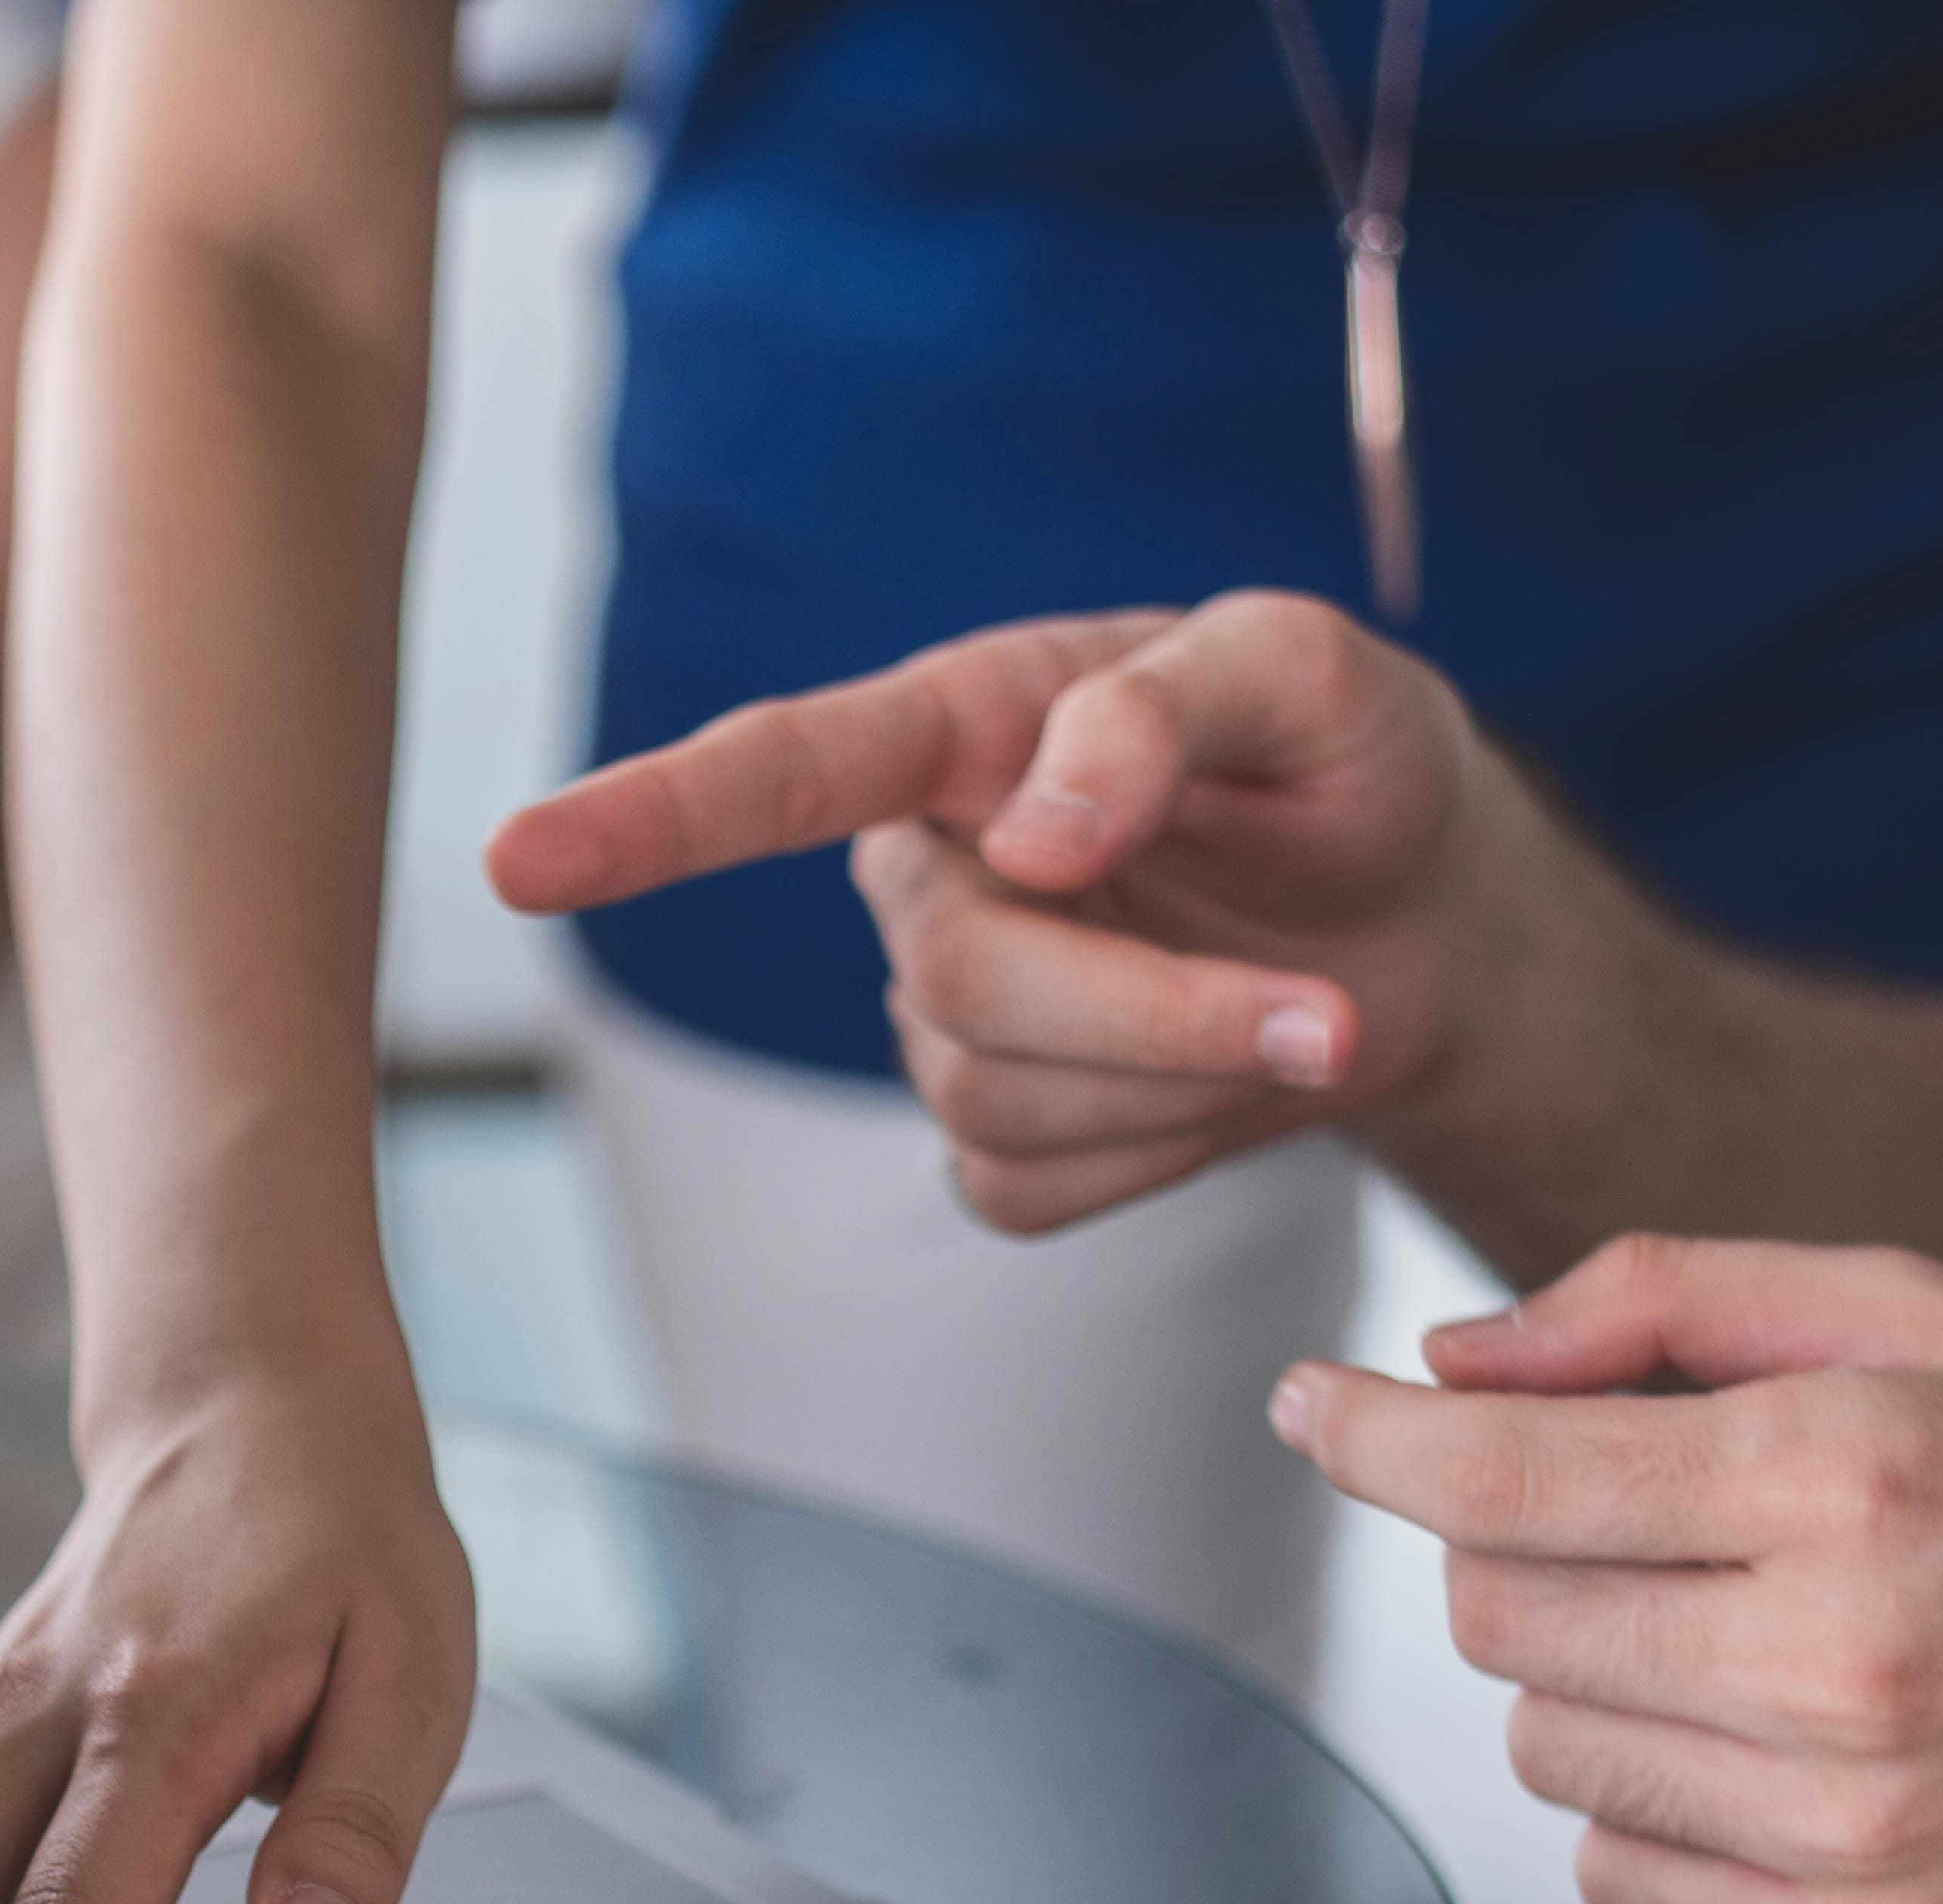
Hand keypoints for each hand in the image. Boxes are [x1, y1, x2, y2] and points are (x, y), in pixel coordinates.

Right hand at [488, 592, 1601, 1234]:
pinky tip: (1218, 1085)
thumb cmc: (1349, 767)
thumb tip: (1034, 835)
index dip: (640, 822)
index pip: (775, 772)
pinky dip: (1162, 1157)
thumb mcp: (1309, 676)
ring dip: (1182, 1079)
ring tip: (1303, 1014)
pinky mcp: (1003, 1138)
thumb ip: (1166, 709)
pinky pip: (1031, 1188)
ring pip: (996, 1099)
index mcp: (965, 728)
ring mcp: (951, 1016)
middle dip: (1152, 1014)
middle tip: (1326, 1015)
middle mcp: (928, 872)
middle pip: (958, 982)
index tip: (516, 861)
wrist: (1427, 925)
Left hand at [1269, 1234, 1942, 1903]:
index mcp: (1844, 1478)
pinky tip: (1764, 1740)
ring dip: (1588, 1674)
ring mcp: (1847, 1826)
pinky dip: (1646, 1805)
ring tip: (1738, 1627)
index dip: (1368, 1439)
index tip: (1310, 1408)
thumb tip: (1452, 1362)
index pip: (1500, 1477)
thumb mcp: (1921, 1312)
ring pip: (1542, 1745)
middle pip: (1499, 1612)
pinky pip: (1618, 1875)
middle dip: (1518, 1546)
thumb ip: (1663, 1301)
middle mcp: (1835, 1662)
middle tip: (1637, 1517)